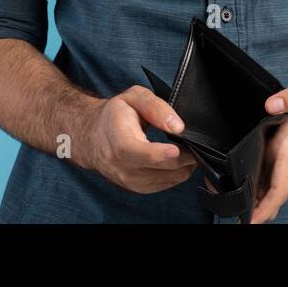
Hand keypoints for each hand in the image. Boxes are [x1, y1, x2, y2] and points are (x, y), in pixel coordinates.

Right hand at [80, 86, 196, 193]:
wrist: (93, 137)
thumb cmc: (114, 114)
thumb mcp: (133, 98)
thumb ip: (155, 107)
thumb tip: (177, 126)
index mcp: (119, 142)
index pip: (143, 154)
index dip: (164, 154)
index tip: (179, 149)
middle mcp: (121, 167)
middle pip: (161, 169)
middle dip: (184, 159)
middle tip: (195, 144)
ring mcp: (128, 181)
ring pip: (167, 180)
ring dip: (182, 167)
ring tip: (187, 150)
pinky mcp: (136, 188)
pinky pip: (164, 185)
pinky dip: (175, 174)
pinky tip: (177, 160)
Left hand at [248, 64, 287, 223]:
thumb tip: (270, 105)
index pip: (280, 183)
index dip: (267, 205)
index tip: (252, 220)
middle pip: (274, 191)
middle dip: (258, 209)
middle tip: (234, 218)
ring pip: (273, 184)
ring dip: (258, 198)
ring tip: (234, 207)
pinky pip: (273, 172)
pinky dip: (260, 184)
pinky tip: (247, 186)